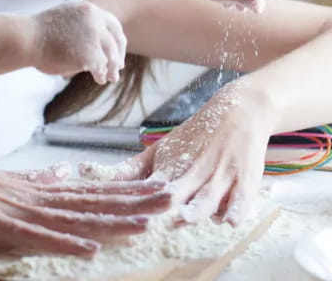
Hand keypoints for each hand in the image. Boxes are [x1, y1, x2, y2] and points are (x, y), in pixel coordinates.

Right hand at [0, 131, 171, 255]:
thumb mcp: (1, 183)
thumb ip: (34, 181)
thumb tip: (64, 175)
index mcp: (38, 188)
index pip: (91, 191)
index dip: (127, 191)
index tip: (159, 189)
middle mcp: (34, 196)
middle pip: (93, 201)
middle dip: (135, 202)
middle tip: (173, 199)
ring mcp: (16, 210)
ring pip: (74, 217)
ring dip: (114, 220)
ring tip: (148, 221)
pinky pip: (36, 237)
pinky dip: (65, 242)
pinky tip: (91, 246)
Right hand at [31, 1, 126, 84]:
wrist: (26, 38)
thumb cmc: (39, 32)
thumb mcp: (64, 19)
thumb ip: (81, 25)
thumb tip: (93, 42)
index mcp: (89, 9)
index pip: (113, 24)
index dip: (116, 39)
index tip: (117, 50)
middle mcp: (96, 20)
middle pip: (116, 40)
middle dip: (117, 56)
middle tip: (117, 68)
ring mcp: (94, 36)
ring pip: (110, 56)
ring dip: (111, 69)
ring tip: (110, 79)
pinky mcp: (90, 54)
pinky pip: (101, 68)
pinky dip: (101, 74)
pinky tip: (99, 79)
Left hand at [78, 80, 271, 224]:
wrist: (240, 110)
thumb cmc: (196, 135)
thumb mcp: (162, 148)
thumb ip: (130, 168)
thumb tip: (87, 173)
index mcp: (172, 164)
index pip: (151, 186)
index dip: (139, 201)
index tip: (124, 214)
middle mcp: (195, 171)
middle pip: (178, 191)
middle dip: (165, 205)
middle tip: (151, 219)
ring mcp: (221, 176)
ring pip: (207, 196)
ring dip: (196, 208)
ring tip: (184, 218)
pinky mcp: (244, 181)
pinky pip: (241, 199)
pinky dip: (235, 210)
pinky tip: (229, 222)